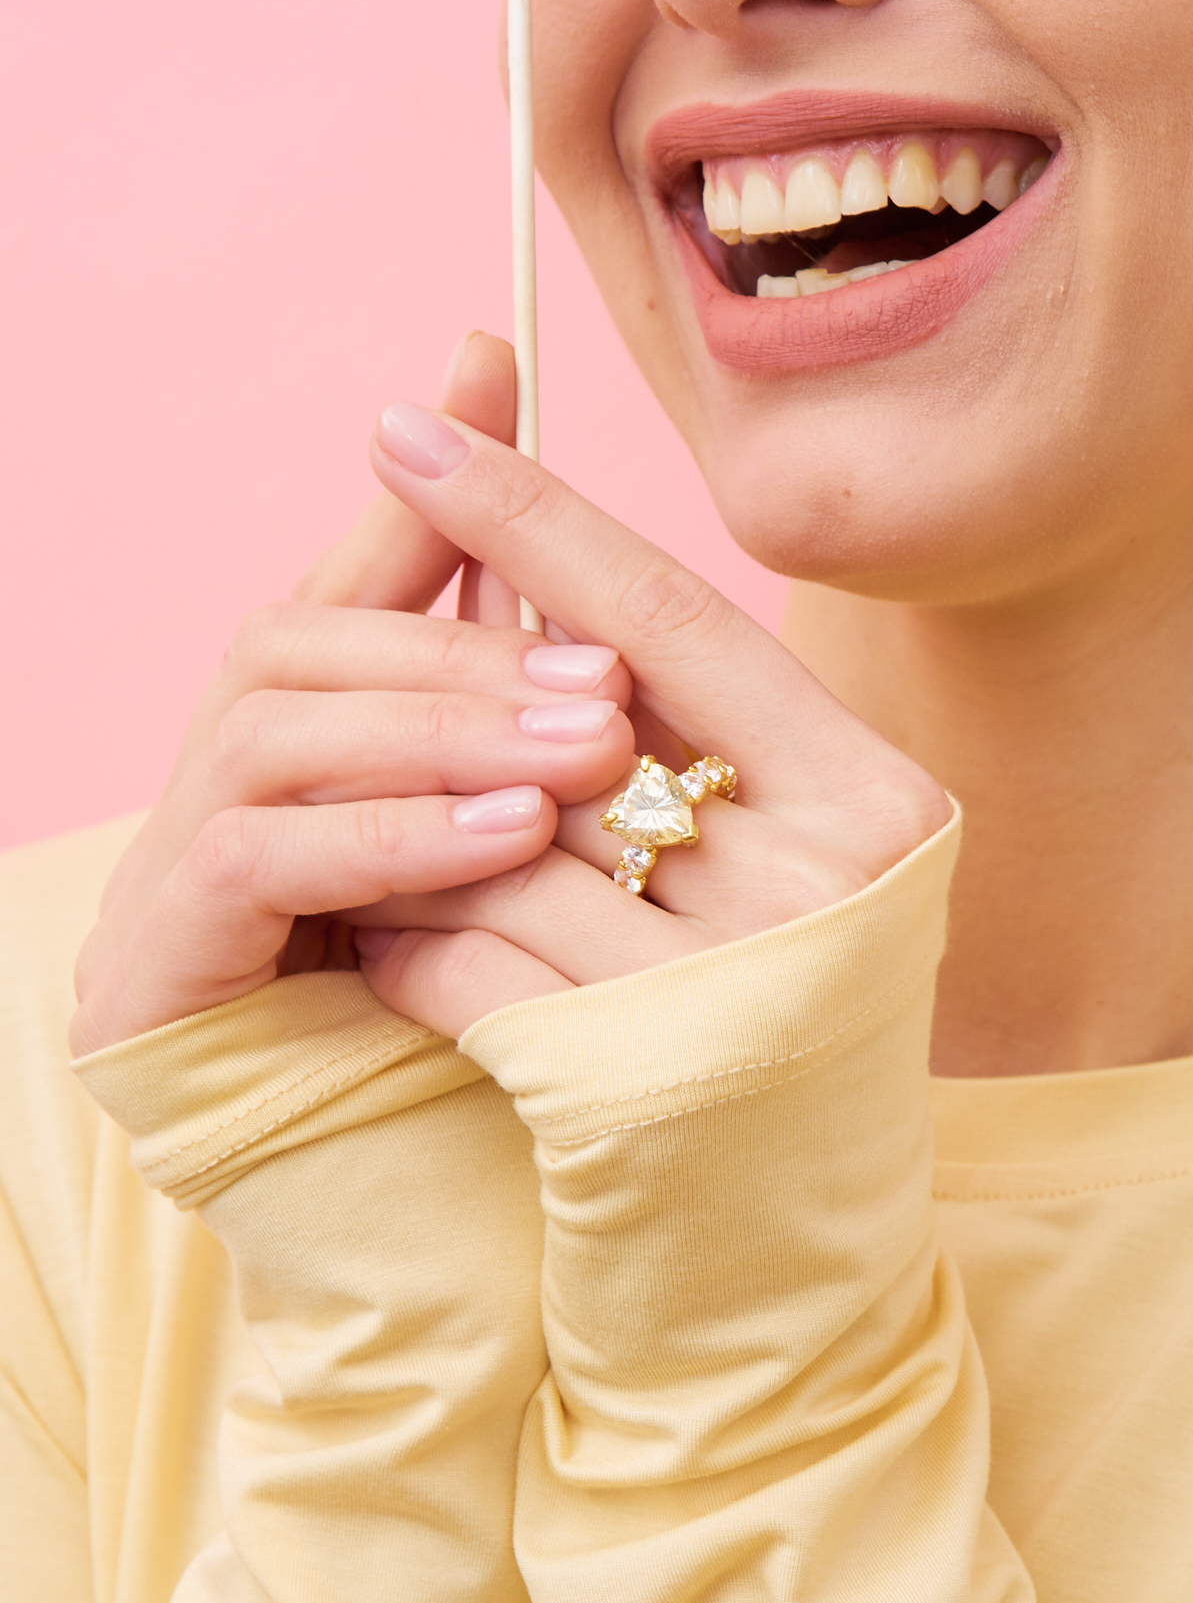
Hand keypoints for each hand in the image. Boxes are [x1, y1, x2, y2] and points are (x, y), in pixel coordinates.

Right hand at [70, 338, 639, 1055]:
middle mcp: (218, 793)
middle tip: (608, 683)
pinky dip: (386, 836)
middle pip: (304, 640)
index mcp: (310, 753)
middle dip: (464, 644)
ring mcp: (167, 883)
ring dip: (438, 730)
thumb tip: (635, 601)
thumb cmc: (509, 1052)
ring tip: (578, 758)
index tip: (490, 347)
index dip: (426, 469)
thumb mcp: (555, 875)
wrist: (437, 1255)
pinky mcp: (146, 981)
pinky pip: (254, 863)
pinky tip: (503, 843)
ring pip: (272, 730)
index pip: (356, 575)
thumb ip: (560, 731)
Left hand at [348, 400, 952, 1039]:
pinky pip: (464, 965)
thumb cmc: (772, 1033)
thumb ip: (686, 723)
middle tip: (344, 658)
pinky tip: (397, 954)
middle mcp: (826, 883)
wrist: (788, 1277)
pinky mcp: (635, 1086)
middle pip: (577, 724)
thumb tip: (527, 540)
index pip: (676, 617)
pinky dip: (411, 949)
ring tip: (382, 848)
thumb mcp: (780, 862)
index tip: (411, 429)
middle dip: (454, 703)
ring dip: (419, 840)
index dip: (535, 516)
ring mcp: (736, 987)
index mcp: (878, 800)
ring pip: (502, 844)